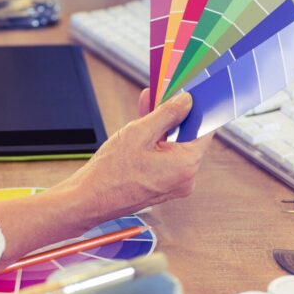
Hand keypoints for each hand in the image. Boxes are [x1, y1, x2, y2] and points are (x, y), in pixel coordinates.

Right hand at [52, 90, 213, 224]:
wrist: (89, 200)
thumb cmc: (111, 172)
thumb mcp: (140, 132)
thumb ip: (167, 114)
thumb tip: (185, 101)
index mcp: (186, 165)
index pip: (204, 129)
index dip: (196, 108)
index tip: (188, 93)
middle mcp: (185, 178)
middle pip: (187, 137)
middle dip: (173, 114)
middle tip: (161, 93)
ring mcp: (173, 184)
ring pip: (174, 146)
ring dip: (162, 125)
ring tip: (147, 105)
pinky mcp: (161, 186)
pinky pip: (165, 158)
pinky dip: (156, 142)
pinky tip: (143, 124)